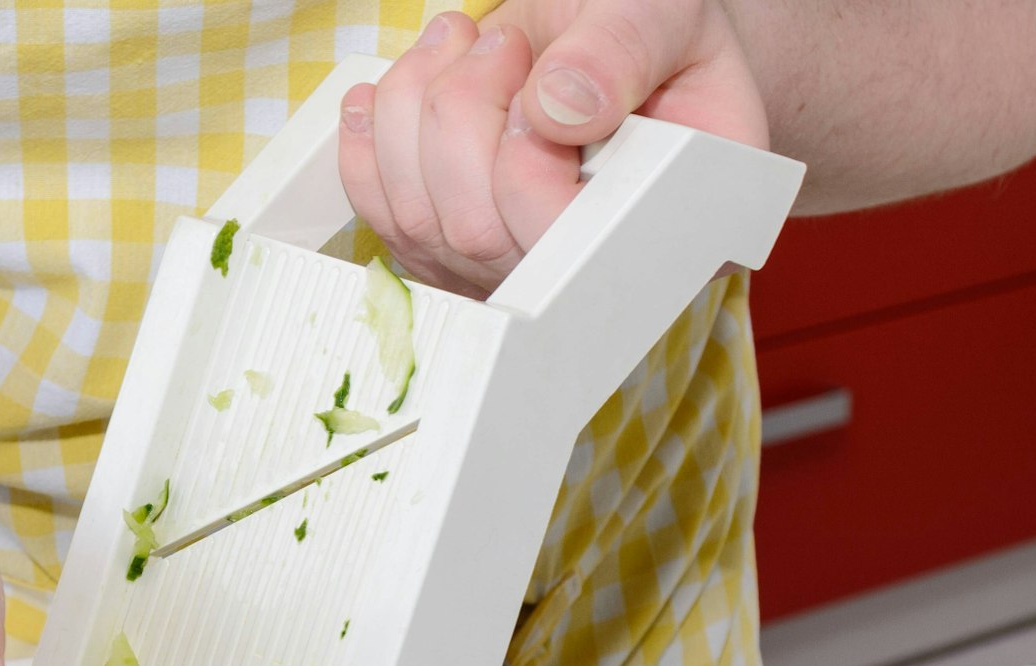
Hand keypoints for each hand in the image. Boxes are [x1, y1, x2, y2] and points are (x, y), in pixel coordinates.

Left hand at [339, 1, 764, 297]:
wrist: (596, 30)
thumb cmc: (643, 27)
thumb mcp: (660, 15)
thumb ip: (620, 54)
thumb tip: (554, 110)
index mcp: (667, 227)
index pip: (570, 244)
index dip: (527, 161)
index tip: (535, 75)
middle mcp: (584, 270)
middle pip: (479, 234)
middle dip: (462, 114)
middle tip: (499, 42)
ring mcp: (507, 268)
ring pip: (421, 222)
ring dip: (412, 113)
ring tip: (457, 43)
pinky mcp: (448, 248)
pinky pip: (384, 216)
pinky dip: (369, 144)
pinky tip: (388, 92)